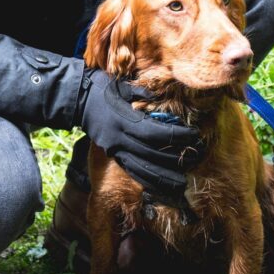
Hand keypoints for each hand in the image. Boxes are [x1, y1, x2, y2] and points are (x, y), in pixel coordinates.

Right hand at [75, 68, 203, 203]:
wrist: (76, 100)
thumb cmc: (100, 88)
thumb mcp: (120, 85)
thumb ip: (142, 91)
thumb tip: (163, 96)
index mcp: (123, 120)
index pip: (156, 134)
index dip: (178, 137)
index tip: (195, 136)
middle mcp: (119, 139)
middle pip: (152, 155)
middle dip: (176, 160)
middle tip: (196, 158)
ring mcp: (114, 149)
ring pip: (141, 170)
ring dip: (163, 179)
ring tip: (182, 184)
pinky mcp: (112, 155)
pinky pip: (131, 172)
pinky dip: (147, 182)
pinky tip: (160, 188)